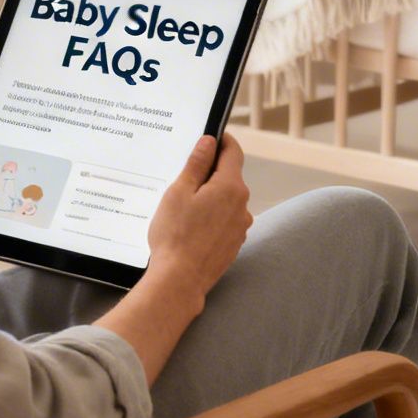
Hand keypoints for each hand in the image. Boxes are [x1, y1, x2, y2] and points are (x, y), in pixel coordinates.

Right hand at [145, 134, 251, 306]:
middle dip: (210, 173)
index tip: (211, 136)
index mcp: (230, 187)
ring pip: (227, 201)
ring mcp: (240, 227)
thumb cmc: (175, 236)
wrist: (180, 280)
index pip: (233, 152)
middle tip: (185, 177)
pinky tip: (191, 228)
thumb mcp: (179, 192)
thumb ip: (197, 164)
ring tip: (184, 209)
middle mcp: (242, 205)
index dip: (222, 141)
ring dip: (211, 198)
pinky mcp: (234, 243)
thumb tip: (209, 142)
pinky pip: (225, 221)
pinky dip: (212, 218)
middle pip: (229, 177)